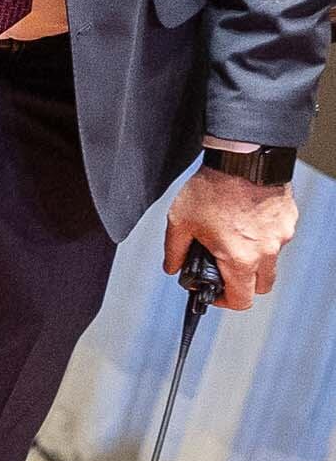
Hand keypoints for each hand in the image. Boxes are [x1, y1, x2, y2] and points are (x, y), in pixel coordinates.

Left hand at [170, 166, 299, 310]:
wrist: (243, 158)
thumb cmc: (212, 189)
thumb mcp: (180, 222)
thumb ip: (174, 252)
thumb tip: (172, 268)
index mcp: (240, 258)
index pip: (241, 300)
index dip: (224, 302)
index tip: (213, 292)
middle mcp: (267, 251)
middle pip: (261, 286)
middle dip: (241, 284)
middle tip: (222, 270)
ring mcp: (281, 236)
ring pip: (271, 262)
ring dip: (253, 260)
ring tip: (231, 240)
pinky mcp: (289, 220)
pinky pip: (277, 239)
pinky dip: (263, 239)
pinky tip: (244, 222)